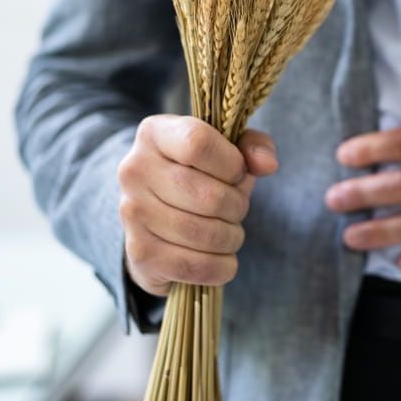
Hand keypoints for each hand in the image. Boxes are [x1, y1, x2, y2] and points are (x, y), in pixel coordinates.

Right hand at [117, 114, 277, 295]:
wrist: (156, 213)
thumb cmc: (200, 173)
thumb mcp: (228, 148)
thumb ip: (254, 147)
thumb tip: (267, 165)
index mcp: (155, 134)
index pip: (198, 144)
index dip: (232, 164)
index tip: (237, 173)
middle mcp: (134, 170)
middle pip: (208, 196)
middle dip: (237, 206)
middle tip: (236, 207)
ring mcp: (132, 213)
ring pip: (205, 235)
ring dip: (231, 237)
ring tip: (228, 230)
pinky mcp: (140, 253)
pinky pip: (196, 266)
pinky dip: (221, 266)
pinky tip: (219, 256)